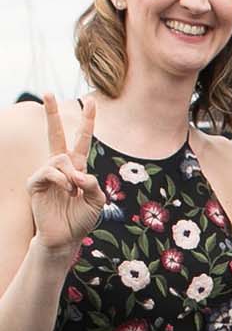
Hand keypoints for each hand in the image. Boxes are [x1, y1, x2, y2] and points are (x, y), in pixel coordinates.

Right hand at [28, 95, 102, 258]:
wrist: (65, 237)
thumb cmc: (81, 220)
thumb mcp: (97, 201)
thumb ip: (94, 184)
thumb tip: (78, 172)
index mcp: (77, 168)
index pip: (82, 140)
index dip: (87, 122)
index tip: (91, 102)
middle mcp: (60, 166)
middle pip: (55, 134)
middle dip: (51, 113)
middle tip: (47, 92)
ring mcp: (46, 173)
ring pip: (59, 158)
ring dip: (71, 175)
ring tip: (73, 191)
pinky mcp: (35, 182)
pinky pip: (49, 171)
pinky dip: (61, 180)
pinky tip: (66, 190)